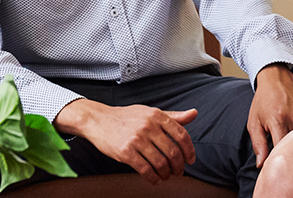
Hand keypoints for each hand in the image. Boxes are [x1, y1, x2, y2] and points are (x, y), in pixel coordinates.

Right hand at [54, 99, 196, 183]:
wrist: (98, 120)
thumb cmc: (126, 117)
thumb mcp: (150, 112)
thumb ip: (173, 116)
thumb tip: (194, 114)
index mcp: (156, 115)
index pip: (181, 135)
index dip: (189, 150)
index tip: (190, 159)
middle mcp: (148, 126)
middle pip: (173, 152)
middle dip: (179, 166)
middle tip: (178, 171)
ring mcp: (136, 139)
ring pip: (160, 163)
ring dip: (166, 173)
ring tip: (166, 175)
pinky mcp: (125, 152)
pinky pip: (145, 170)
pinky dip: (153, 178)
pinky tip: (154, 179)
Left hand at [247, 64, 292, 166]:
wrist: (277, 80)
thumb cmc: (263, 102)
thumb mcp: (254, 122)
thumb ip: (258, 145)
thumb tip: (261, 166)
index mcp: (278, 121)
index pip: (281, 150)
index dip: (278, 163)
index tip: (275, 170)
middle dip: (291, 160)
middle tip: (286, 168)